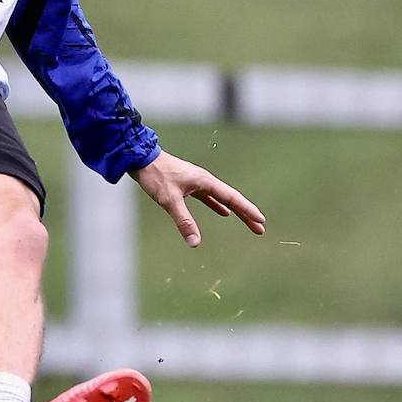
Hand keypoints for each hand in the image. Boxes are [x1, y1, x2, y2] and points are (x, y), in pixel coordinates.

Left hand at [131, 149, 265, 246]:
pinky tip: (223, 213)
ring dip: (235, 211)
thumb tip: (195, 243)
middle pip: (231, 199)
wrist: (141, 158)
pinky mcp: (188, 184)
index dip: (246, 210)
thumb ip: (183, 221)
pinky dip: (217, 205)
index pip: (231, 198)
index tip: (261, 220)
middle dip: (246, 213)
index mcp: (205, 181)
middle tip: (260, 228)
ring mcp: (197, 182)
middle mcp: (204, 180)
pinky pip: (209, 197)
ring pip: (222, 199)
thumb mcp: (169, 200)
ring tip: (248, 221)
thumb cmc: (156, 176)